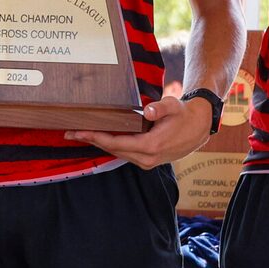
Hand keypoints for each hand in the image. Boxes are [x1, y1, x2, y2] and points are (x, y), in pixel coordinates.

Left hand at [68, 90, 213, 169]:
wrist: (199, 128)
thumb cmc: (184, 114)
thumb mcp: (174, 106)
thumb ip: (160, 108)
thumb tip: (149, 111)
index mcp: (151, 145)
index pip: (116, 143)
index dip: (95, 138)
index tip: (79, 132)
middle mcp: (147, 158)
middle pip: (112, 150)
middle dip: (91, 141)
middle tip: (69, 133)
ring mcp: (147, 161)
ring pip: (117, 153)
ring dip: (99, 145)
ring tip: (80, 135)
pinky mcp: (147, 160)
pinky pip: (124, 153)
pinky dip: (111, 146)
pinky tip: (100, 139)